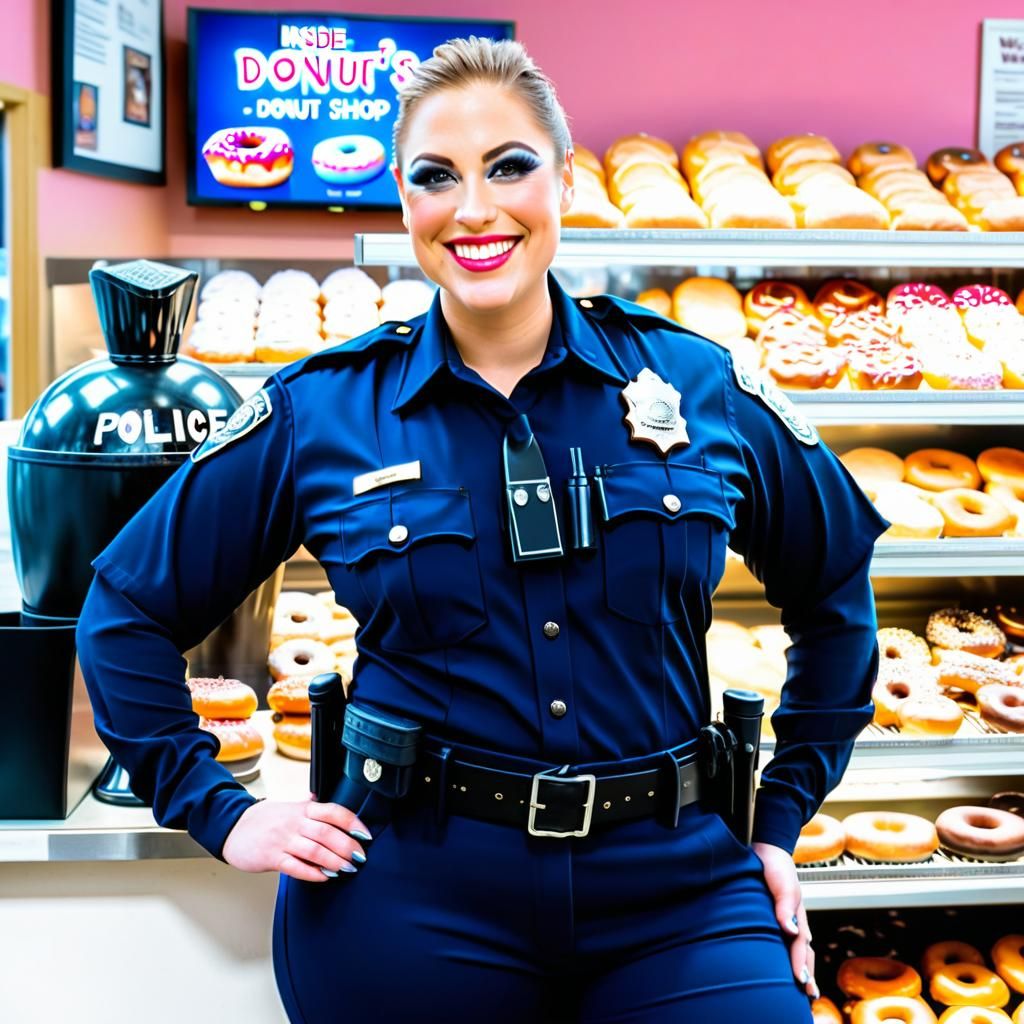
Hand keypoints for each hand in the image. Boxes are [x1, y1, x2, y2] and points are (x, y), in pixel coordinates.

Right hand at [222, 794, 370, 881]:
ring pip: (314, 850)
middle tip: (359, 857)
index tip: (365, 835)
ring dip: (333, 861)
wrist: (233, 828)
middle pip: (327, 832)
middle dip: (347, 846)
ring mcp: (283, 840)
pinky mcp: (271, 857)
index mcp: (302, 809)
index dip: (353, 823)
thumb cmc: (264, 819)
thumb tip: (321, 797)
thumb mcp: (288, 806)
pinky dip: (312, 873)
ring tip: (346, 868)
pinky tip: (324, 877)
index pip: (333, 811)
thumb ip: (308, 805)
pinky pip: (295, 866)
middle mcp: (295, 822)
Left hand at [752, 841, 817, 998]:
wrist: (770, 850)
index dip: (801, 964)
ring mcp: (789, 919)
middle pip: (804, 952)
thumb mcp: (782, 885)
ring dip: (803, 967)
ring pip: (799, 949)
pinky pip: (788, 940)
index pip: (800, 946)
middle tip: (809, 996)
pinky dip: (792, 955)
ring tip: (804, 987)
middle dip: (807, 973)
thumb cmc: (776, 867)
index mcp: (798, 917)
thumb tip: (792, 931)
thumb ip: (785, 908)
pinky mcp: (779, 916)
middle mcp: (796, 921)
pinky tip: (788, 961)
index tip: (801, 981)